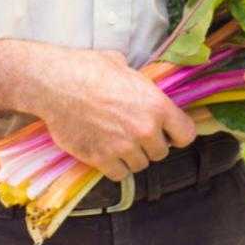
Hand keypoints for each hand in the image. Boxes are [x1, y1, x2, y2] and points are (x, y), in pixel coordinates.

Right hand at [0, 40, 195, 181]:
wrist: (58, 85)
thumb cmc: (91, 70)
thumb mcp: (127, 70)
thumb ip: (142, 88)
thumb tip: (143, 89)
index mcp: (158, 106)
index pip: (186, 135)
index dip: (178, 134)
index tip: (169, 133)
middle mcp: (145, 130)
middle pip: (161, 152)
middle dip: (151, 145)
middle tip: (135, 134)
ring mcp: (123, 147)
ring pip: (140, 165)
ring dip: (132, 157)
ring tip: (119, 142)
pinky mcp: (100, 159)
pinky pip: (118, 175)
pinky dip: (114, 167)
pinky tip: (107, 153)